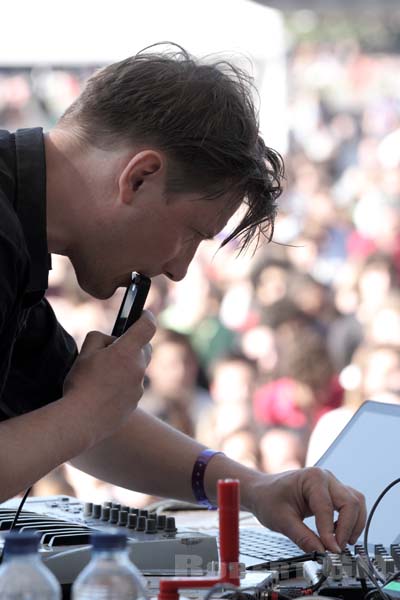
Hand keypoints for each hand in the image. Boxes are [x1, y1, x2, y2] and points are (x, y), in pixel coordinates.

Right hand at [63, 310, 155, 444]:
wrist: (80, 420)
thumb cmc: (81, 384)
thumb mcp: (85, 353)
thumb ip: (100, 338)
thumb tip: (111, 340)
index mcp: (127, 352)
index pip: (148, 326)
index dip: (147, 317)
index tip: (143, 313)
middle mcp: (138, 368)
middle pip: (144, 349)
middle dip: (134, 345)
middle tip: (114, 349)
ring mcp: (139, 388)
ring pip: (137, 369)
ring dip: (126, 367)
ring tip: (103, 375)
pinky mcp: (135, 402)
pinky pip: (132, 387)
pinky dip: (122, 385)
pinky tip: (104, 392)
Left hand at [249, 467, 365, 552]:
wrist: (262, 491)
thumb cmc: (268, 498)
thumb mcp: (282, 520)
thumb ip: (303, 537)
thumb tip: (322, 553)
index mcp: (312, 478)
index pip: (327, 507)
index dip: (330, 532)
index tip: (331, 551)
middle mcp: (325, 478)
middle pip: (351, 503)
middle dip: (347, 528)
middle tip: (337, 549)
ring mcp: (331, 484)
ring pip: (356, 503)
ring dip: (354, 525)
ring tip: (341, 543)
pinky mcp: (333, 493)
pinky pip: (351, 506)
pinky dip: (351, 521)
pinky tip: (339, 534)